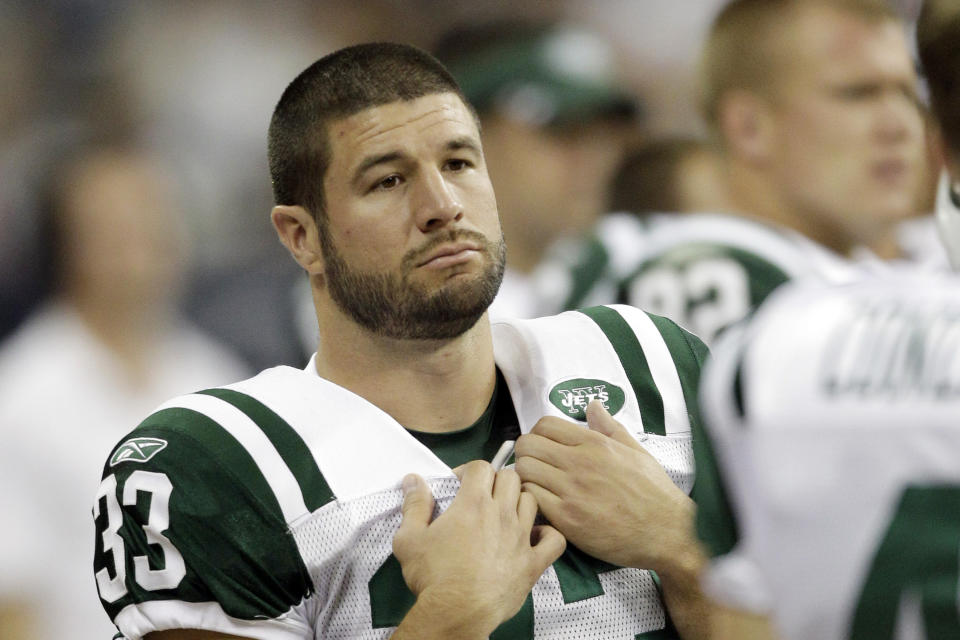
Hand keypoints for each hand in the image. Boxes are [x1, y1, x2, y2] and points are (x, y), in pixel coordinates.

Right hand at [392, 461, 565, 636]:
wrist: (457, 613)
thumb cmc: (432, 575)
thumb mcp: (409, 539)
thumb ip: (414, 505)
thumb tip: (413, 479)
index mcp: (473, 503)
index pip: (481, 467)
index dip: (469, 471)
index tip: (459, 486)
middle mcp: (501, 513)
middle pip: (510, 477)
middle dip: (496, 481)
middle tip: (482, 498)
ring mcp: (521, 537)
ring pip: (531, 501)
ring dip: (519, 502)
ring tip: (505, 516)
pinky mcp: (534, 562)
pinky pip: (555, 539)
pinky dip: (547, 534)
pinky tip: (534, 537)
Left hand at [515, 401, 695, 572]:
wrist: (667, 532)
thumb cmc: (654, 492)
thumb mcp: (635, 451)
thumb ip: (610, 427)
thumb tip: (593, 406)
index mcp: (595, 444)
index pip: (545, 424)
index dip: (538, 434)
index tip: (543, 447)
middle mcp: (580, 463)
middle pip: (527, 445)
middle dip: (526, 453)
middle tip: (535, 466)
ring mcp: (572, 491)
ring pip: (524, 470)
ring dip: (525, 476)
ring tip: (538, 485)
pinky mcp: (567, 518)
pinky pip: (531, 499)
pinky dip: (531, 499)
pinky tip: (544, 504)